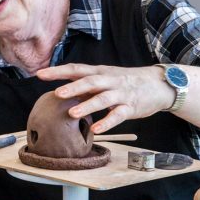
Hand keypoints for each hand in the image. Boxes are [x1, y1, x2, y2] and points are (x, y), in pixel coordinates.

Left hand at [36, 63, 173, 133]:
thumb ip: (85, 85)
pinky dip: (107, 122)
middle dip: (73, 87)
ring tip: (72, 113)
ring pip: (103, 98)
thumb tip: (61, 91)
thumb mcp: (105, 79)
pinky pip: (118, 115)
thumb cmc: (126, 82)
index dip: (58, 71)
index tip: (40, 74)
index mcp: (99, 72)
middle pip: (90, 82)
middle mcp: (109, 81)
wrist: (159, 84)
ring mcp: (121, 94)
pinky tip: (96, 129)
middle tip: (57, 93)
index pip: (76, 69)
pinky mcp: (131, 107)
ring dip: (87, 106)